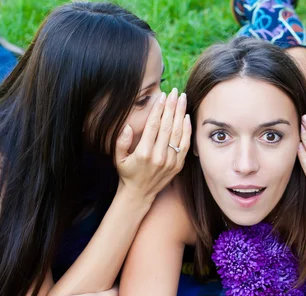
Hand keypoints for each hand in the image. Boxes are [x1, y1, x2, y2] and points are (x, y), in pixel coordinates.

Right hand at [115, 88, 190, 202]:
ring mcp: (170, 161)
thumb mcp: (117, 158)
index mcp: (143, 152)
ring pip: (178, 133)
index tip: (163, 96)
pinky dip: (187, 130)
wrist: (139, 194)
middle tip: (176, 92)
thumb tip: (128, 126)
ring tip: (183, 99)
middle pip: (168, 126)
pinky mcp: (178, 165)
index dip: (159, 109)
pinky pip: (185, 145)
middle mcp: (158, 156)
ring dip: (181, 114)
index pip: (153, 125)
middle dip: (172, 106)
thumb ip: (121, 141)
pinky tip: (187, 117)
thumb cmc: (127, 172)